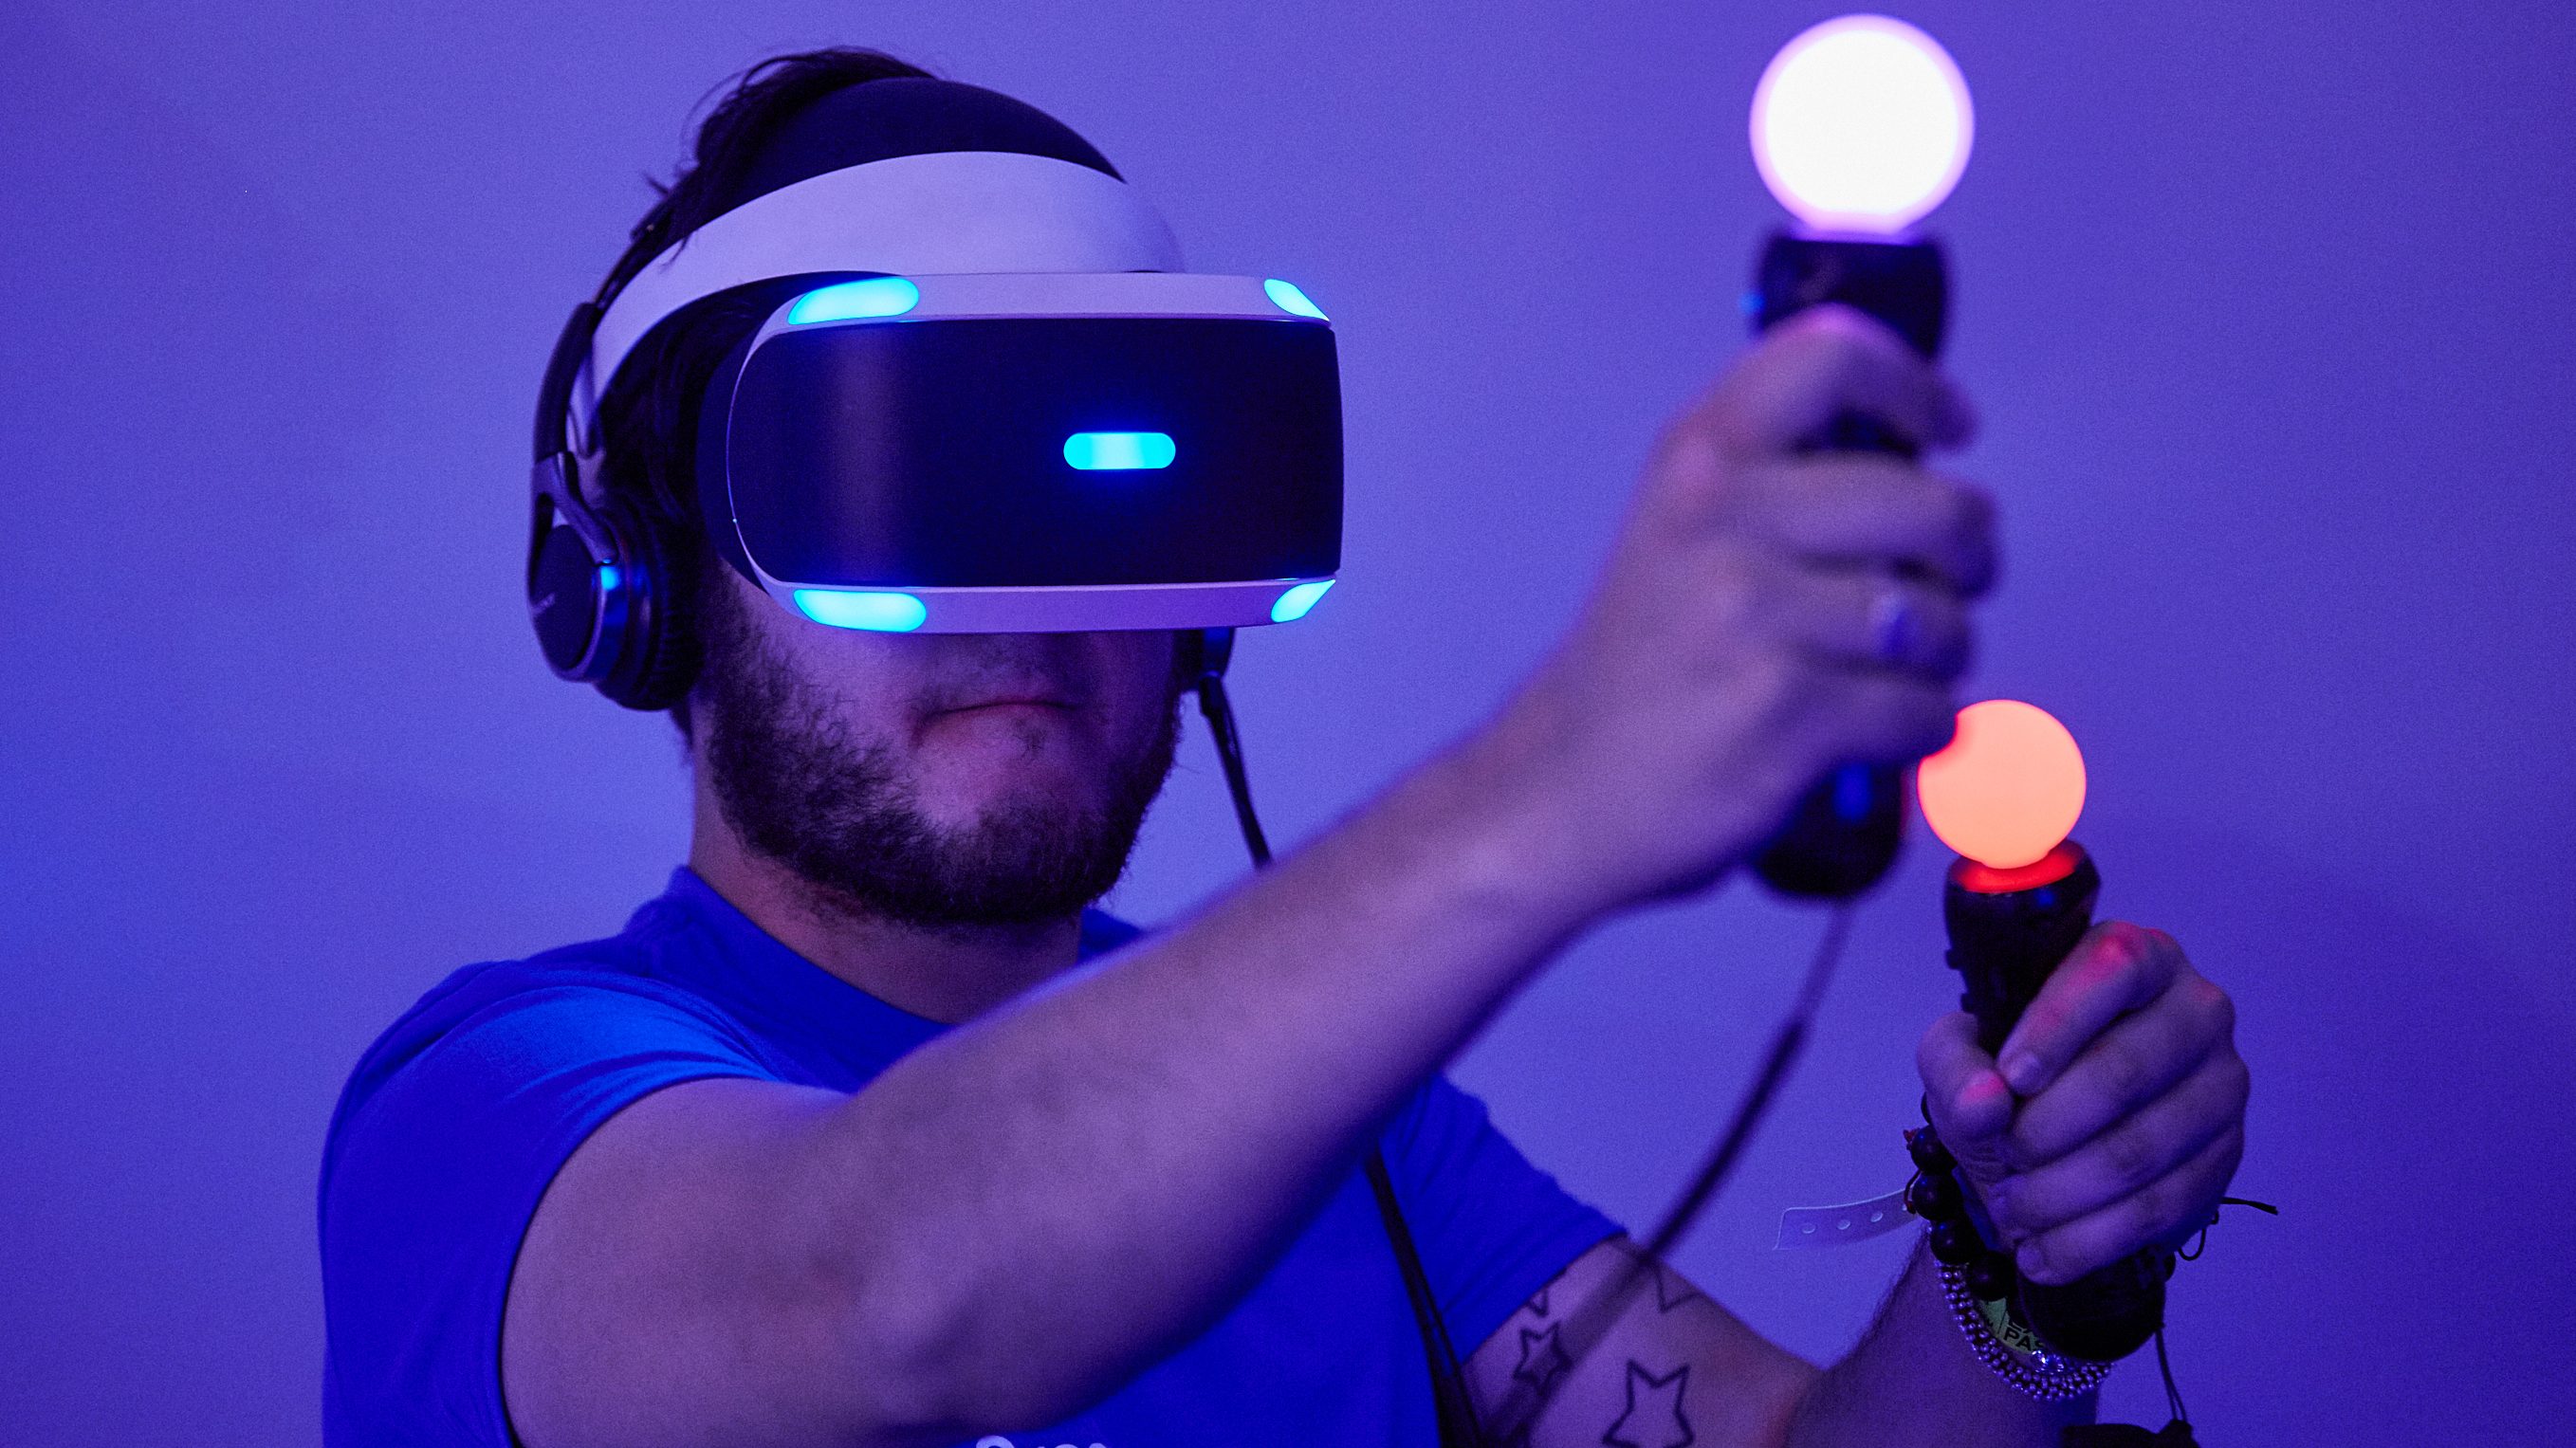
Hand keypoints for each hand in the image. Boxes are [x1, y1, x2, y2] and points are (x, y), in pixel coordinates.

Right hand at [1471, 305, 1990, 912]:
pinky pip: (1925, 709)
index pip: (1832, 357)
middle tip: (1956, 581)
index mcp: (1696, 461)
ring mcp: (1753, 617)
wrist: (1558, 790)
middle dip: (1968, 554)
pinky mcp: (1786, 712)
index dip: (1916, 386)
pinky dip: (1918, 729)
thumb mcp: (1676, 529)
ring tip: (1890, 672)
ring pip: (1939, 618)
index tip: (1947, 429)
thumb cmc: (1638, 667)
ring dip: (1941, 656)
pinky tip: (1870, 733)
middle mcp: (1721, 522)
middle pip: (1931, 504)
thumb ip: (1774, 475)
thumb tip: (1916, 453)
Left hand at [1917, 922, 2249, 1284]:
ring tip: (2011, 1208)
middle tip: (2001, 1155)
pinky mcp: (2227, 1153)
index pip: (2113, 968)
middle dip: (2046, 1128)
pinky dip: (2090, 1238)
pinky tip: (2043, 1252)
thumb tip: (1986, 1103)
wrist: (2051, 1134)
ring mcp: (2222, 1084)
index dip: (2059, 1024)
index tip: (2012, 1077)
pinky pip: (2162, 1206)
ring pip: (2141, 1149)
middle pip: (2126, 1071)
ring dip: (2061, 1193)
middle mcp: (2196, 1010)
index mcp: (2135, 956)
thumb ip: (1955, 1065)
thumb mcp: (1961, 1055)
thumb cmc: (2012, 1071)